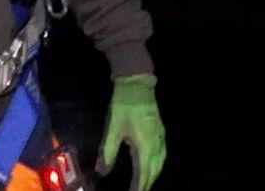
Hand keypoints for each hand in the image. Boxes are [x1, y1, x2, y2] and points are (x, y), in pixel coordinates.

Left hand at [97, 74, 165, 190]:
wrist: (137, 84)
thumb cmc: (124, 105)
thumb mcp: (113, 128)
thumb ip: (107, 151)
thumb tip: (101, 172)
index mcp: (145, 145)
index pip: (144, 173)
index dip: (139, 186)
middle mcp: (157, 143)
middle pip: (155, 170)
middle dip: (147, 184)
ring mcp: (161, 137)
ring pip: (160, 163)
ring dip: (153, 176)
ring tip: (144, 184)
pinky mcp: (161, 131)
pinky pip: (162, 155)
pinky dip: (157, 165)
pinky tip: (152, 166)